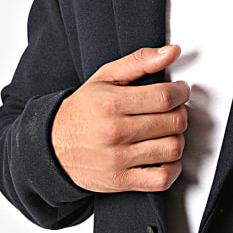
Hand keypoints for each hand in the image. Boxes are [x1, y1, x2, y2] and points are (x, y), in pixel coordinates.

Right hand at [51, 44, 189, 192]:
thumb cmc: (81, 112)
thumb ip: (139, 62)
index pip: (164, 97)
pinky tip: (165, 157)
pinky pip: (162, 179)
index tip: (181, 91)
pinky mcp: (121, 181)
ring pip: (172, 149)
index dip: (181, 92)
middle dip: (181, 113)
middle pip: (173, 122)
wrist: (51, 147)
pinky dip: (172, 169)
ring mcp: (119, 159)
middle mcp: (115, 132)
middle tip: (175, 110)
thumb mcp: (104, 78)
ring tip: (168, 132)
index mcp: (111, 103)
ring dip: (178, 139)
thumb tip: (172, 52)